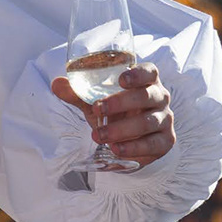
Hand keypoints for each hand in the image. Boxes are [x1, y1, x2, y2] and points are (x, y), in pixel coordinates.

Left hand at [48, 59, 174, 166]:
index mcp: (146, 82)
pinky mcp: (165, 141)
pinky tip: (116, 150)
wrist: (131, 141)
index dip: (138, 74)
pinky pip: (152, 144)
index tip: (121, 80)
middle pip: (147, 95)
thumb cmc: (117, 113)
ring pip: (148, 122)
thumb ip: (78, 93)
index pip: (150, 72)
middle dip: (121, 103)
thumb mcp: (97, 102)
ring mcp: (165, 119)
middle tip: (98, 109)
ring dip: (122, 129)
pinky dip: (133, 148)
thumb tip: (56, 83)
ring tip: (99, 136)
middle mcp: (160, 98)